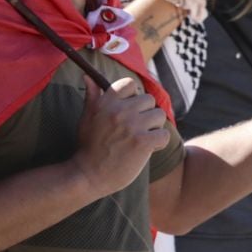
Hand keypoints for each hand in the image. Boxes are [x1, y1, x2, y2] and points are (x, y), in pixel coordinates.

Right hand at [74, 76, 168, 196]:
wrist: (87, 175)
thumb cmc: (88, 146)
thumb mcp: (87, 118)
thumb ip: (93, 96)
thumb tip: (88, 76)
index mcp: (105, 102)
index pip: (129, 84)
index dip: (133, 96)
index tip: (128, 110)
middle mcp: (119, 110)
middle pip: (149, 100)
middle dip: (145, 114)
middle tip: (133, 130)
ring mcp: (131, 125)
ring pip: (159, 116)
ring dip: (153, 128)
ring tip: (139, 139)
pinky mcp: (142, 141)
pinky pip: (164, 135)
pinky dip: (158, 143)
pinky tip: (146, 150)